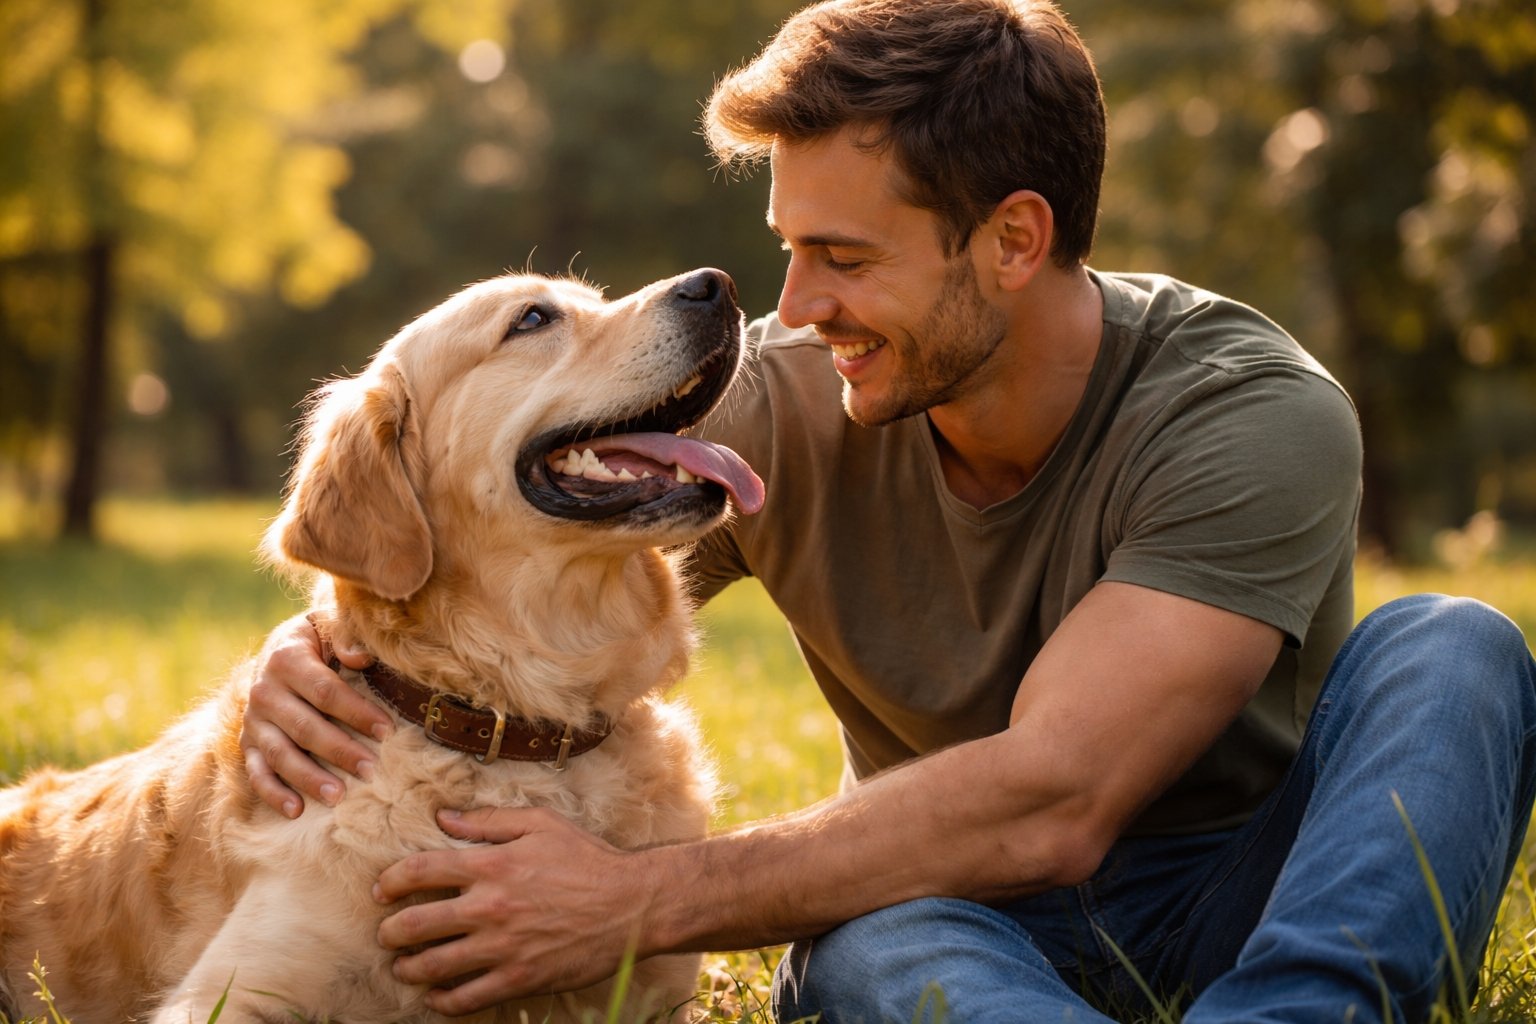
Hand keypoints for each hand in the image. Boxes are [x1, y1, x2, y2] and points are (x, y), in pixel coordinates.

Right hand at [240, 612, 393, 816]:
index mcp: (286, 658)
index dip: (356, 711)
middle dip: (339, 750)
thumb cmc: (320, 637)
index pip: (325, 691)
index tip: (387, 730)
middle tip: (371, 770)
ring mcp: (253, 720)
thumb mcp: (330, 622)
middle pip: (304, 726)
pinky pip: (256, 772)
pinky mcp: (247, 743)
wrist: (281, 647)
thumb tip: (359, 658)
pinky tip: (296, 811)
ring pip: (280, 754)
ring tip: (338, 797)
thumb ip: (345, 633)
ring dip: (308, 778)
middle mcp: (264, 690)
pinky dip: (273, 793)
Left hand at [374, 807, 649, 1015]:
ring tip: (404, 967)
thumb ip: (488, 821)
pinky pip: (466, 998)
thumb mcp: (541, 824)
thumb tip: (443, 817)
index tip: (382, 891)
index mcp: (491, 866)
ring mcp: (502, 948)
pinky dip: (443, 1001)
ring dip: (409, 969)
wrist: (632, 905)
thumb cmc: (588, 859)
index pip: (419, 872)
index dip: (391, 882)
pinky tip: (438, 996)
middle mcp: (489, 908)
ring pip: (432, 967)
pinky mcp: (519, 978)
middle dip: (391, 933)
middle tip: (387, 935)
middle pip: (414, 926)